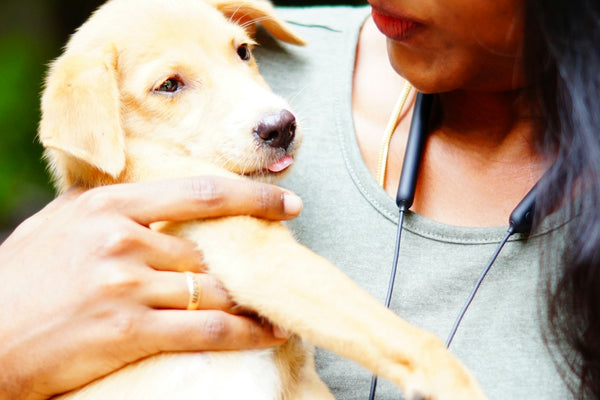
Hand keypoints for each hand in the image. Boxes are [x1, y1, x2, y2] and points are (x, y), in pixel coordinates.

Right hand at [0, 177, 300, 399]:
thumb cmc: (21, 277)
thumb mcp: (61, 222)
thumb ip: (109, 205)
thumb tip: (151, 190)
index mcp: (110, 204)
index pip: (201, 192)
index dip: (252, 197)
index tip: (287, 202)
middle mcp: (123, 239)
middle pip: (212, 248)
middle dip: (251, 260)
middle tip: (282, 266)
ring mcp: (127, 285)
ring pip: (215, 289)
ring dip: (254, 298)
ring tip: (281, 302)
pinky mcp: (128, 331)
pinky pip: (206, 330)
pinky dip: (245, 333)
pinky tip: (268, 333)